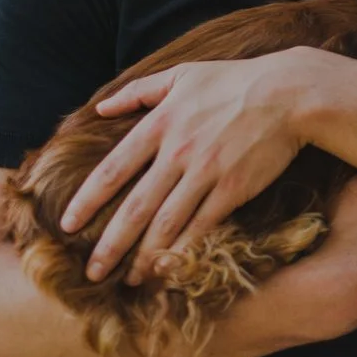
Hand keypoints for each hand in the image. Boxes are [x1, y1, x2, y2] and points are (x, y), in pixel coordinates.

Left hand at [60, 50, 313, 283]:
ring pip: (166, 225)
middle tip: (92, 273)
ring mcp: (206, 173)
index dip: (87, 200)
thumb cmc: (235, 81)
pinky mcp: (233, 189)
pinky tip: (170, 269)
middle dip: (110, 245)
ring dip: (144, 257)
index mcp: (160, 124)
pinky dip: (183, 251)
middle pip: (135, 207)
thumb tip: (100, 109)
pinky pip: (202, 227)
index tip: (68, 225)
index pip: (113, 169)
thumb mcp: (183, 74)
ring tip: (129, 281)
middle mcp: (177, 152)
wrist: (289, 93)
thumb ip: (139, 91)